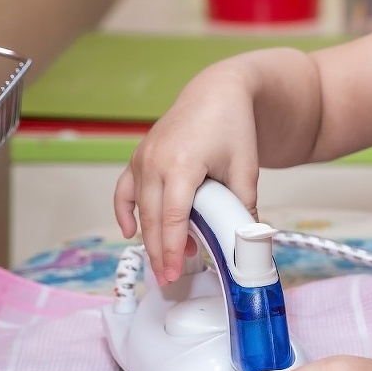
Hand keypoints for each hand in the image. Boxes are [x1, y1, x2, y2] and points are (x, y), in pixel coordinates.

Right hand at [112, 67, 260, 285]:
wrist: (218, 92)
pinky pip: (124, 190)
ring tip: (163, 261)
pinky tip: (130, 232)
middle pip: (152, 218)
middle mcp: (156, 161)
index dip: (172, 248)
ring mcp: (143, 158)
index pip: (173, 217)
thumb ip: (243, 206)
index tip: (174, 271)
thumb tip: (247, 242)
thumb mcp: (245, 169)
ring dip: (149, 236)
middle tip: (167, 277)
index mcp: (183, 163)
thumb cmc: (233, 125)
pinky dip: (125, 212)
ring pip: (139, 208)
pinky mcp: (139, 156)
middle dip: (159, 251)